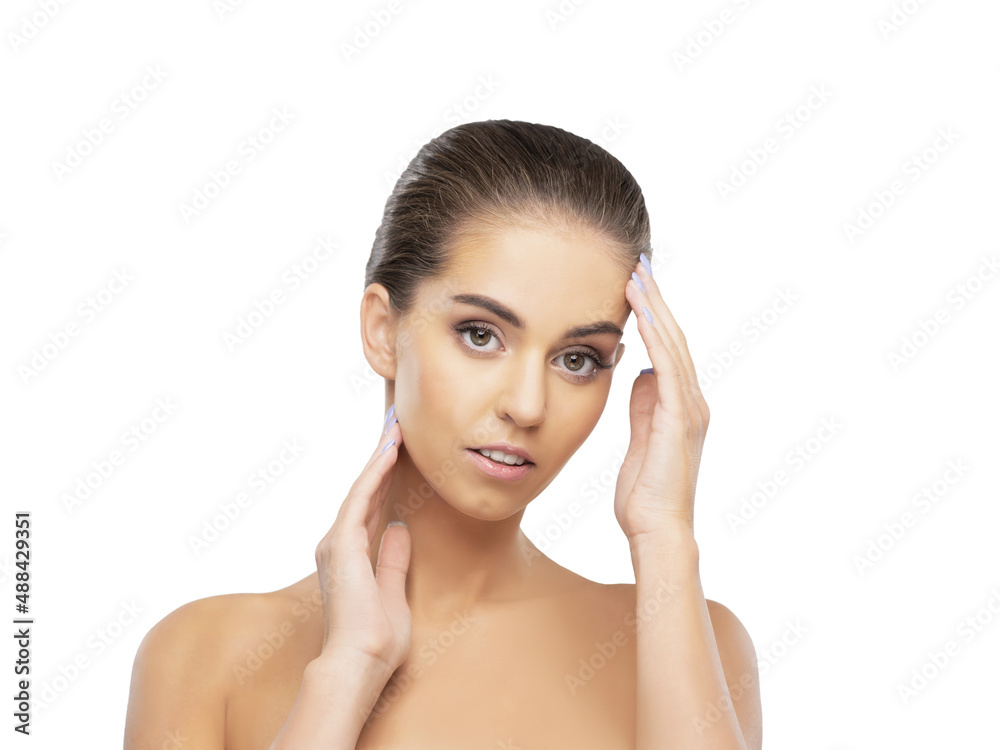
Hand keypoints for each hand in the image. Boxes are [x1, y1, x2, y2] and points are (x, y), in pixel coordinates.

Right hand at [313, 408, 411, 674]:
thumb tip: (399, 529)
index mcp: (350, 556)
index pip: (372, 506)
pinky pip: (362, 497)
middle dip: (382, 457)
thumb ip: (393, 559)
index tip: (398, 451)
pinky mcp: (343, 542)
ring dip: (380, 456)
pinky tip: (390, 450)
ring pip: (362, 487)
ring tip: (396, 426)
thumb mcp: (393, 591)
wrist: (360, 662)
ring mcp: (338, 541)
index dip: (385, 477)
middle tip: (396, 425)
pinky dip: (376, 472)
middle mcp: (338, 543)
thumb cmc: (377, 639)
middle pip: (365, 490)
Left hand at [614, 255, 709, 541]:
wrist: (657, 532)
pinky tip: (642, 311)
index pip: (667, 350)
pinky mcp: (679, 418)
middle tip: (638, 264)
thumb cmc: (645, 497)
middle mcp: (691, 402)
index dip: (653, 316)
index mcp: (680, 407)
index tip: (635, 285)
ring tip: (637, 274)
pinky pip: (669, 366)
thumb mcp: (638, 442)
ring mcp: (689, 409)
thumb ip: (643, 408)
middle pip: (673, 338)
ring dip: (655, 307)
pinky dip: (656, 336)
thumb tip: (641, 374)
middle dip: (655, 299)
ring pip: (673, 345)